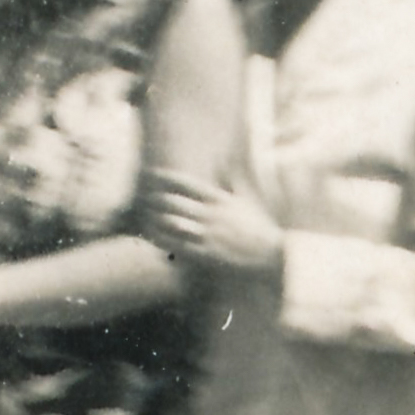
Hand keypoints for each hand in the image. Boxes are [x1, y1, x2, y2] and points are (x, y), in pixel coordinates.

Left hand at [146, 170, 284, 272]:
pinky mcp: (205, 255)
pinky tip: (153, 236)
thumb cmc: (259, 226)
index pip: (187, 184)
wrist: (272, 255)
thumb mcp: (247, 198)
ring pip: (172, 223)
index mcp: (220, 199)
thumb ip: (233, 177)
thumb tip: (223, 159)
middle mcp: (211, 215)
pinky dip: (163, 240)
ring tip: (144, 214)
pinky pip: (177, 246)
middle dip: (155, 198)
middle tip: (143, 195)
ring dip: (155, 218)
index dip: (166, 178)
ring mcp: (207, 235)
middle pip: (174, 202)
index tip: (152, 174)